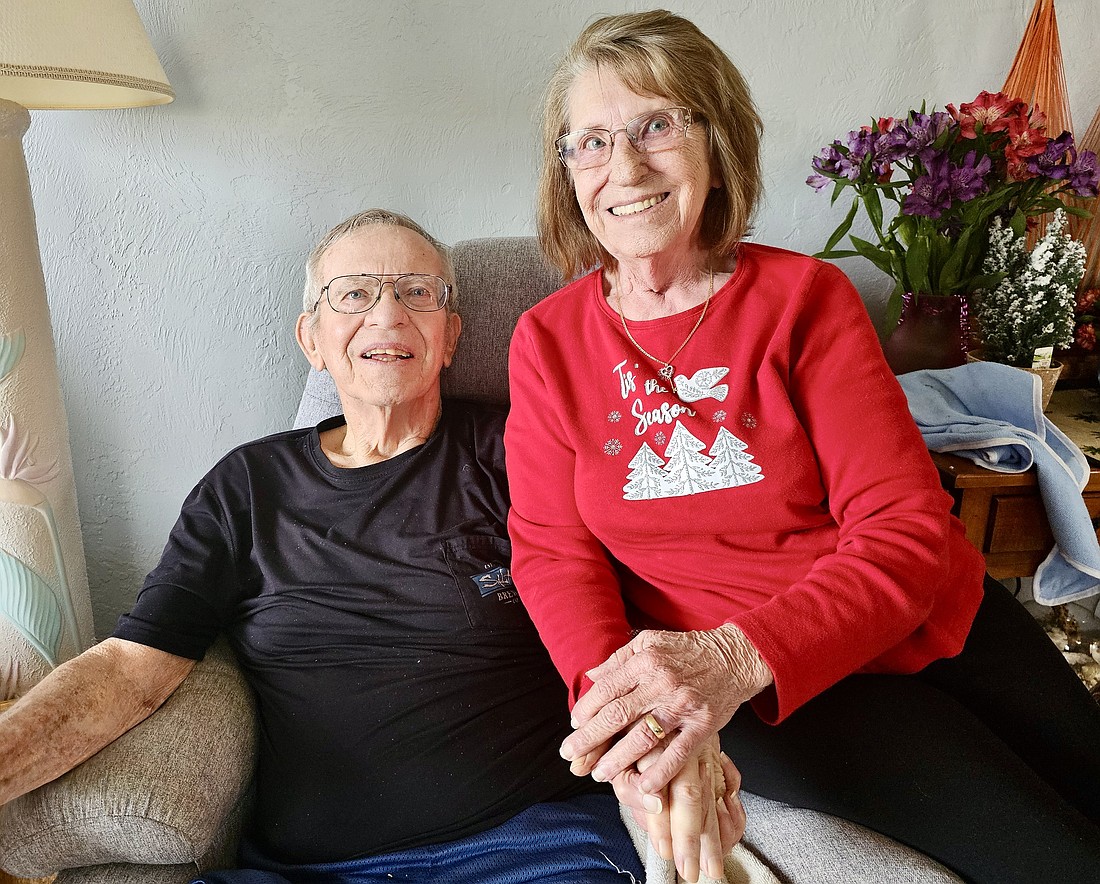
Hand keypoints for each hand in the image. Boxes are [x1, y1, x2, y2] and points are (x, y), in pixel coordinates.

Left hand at [561, 625, 771, 793]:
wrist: (734, 657)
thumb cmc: (687, 651)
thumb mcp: (650, 642)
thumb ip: (619, 659)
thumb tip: (591, 675)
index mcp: (645, 660)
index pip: (606, 689)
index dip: (586, 709)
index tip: (574, 724)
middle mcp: (662, 682)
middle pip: (618, 715)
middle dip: (589, 738)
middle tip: (570, 754)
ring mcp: (683, 705)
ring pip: (643, 736)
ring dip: (618, 759)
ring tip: (599, 773)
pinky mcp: (704, 725)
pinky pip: (678, 753)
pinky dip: (659, 772)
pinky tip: (642, 786)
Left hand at [612, 735, 745, 881]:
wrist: (652, 710)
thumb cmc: (626, 736)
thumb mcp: (615, 756)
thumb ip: (628, 782)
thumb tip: (655, 804)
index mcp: (659, 745)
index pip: (662, 788)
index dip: (665, 823)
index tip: (665, 851)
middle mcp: (686, 749)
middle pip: (694, 796)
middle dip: (692, 838)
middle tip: (690, 872)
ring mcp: (704, 754)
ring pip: (713, 797)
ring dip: (714, 835)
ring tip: (712, 867)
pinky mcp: (716, 760)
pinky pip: (731, 788)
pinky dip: (731, 815)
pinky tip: (726, 838)